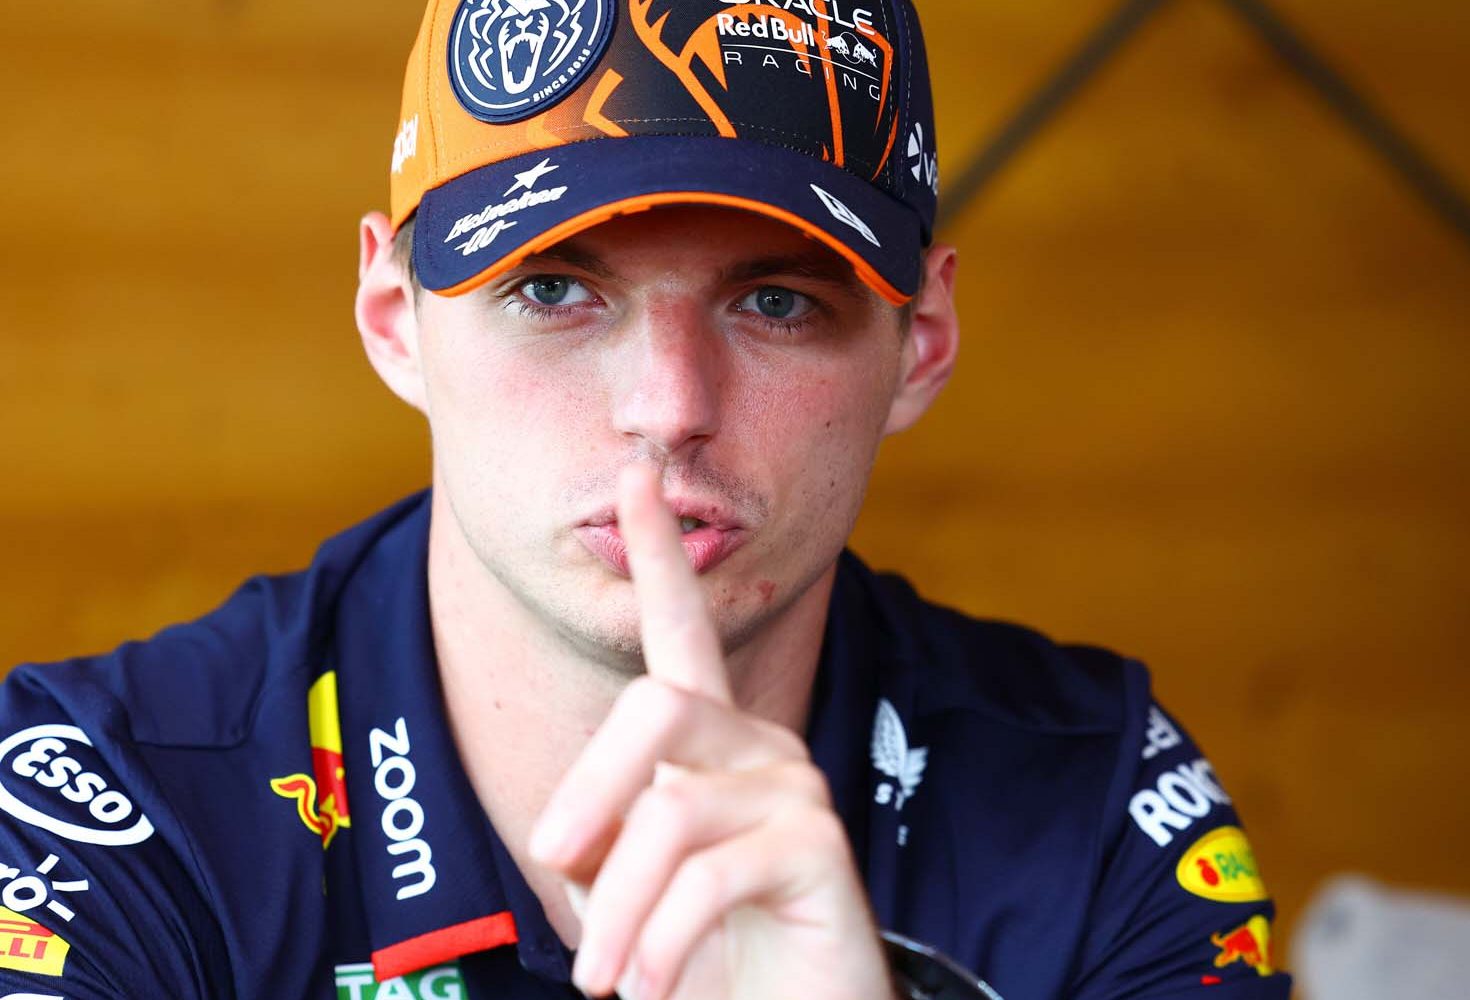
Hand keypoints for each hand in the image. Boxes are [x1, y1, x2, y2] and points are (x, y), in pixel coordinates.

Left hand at [529, 465, 892, 998]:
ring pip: (670, 812)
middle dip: (590, 791)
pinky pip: (711, 873)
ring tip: (606, 982)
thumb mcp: (628, 892)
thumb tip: (572, 839)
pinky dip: (661, 941)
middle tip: (554, 867)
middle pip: (656, 709)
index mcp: (709, 744)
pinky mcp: (823, 848)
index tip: (637, 474)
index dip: (660, 553)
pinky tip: (651, 988)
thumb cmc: (704, 957)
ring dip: (618, 911)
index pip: (684, 630)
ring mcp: (796, 790)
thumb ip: (603, 840)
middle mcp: (759, 746)